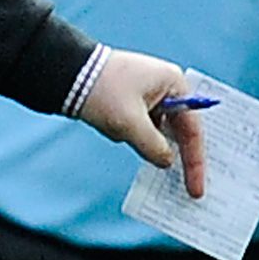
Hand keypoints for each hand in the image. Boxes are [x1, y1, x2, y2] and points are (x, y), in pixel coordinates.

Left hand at [72, 47, 206, 197]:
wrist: (62, 70)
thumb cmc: (101, 91)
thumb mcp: (131, 124)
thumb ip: (154, 148)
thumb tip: (166, 162)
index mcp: (173, 83)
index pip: (193, 129)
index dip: (196, 162)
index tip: (196, 189)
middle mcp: (164, 86)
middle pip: (178, 130)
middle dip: (174, 155)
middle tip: (184, 186)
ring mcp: (146, 92)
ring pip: (156, 130)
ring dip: (144, 142)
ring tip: (136, 148)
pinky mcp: (128, 99)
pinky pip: (139, 125)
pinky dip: (132, 136)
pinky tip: (115, 131)